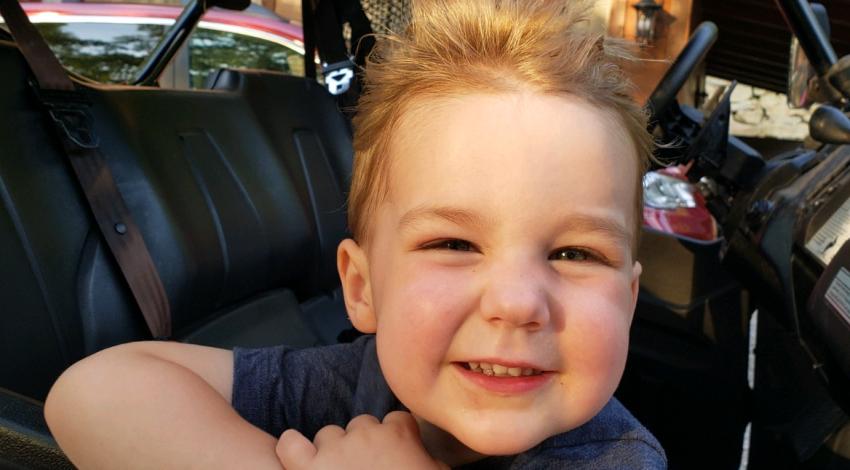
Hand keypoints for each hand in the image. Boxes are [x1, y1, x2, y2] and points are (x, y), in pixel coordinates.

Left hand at [276, 411, 448, 469]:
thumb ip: (430, 462)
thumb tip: (427, 461)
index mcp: (399, 435)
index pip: (397, 420)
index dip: (396, 437)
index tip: (396, 454)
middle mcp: (366, 435)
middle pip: (361, 425)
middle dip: (363, 445)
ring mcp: (335, 450)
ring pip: (328, 435)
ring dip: (332, 451)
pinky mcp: (308, 469)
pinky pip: (290, 445)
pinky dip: (291, 448)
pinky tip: (298, 459)